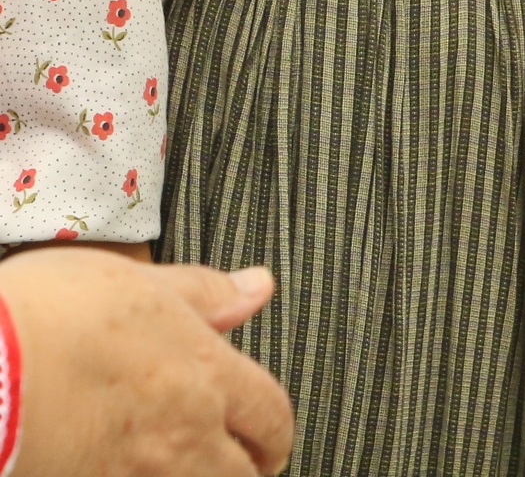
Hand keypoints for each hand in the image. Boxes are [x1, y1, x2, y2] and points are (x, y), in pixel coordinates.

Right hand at [2, 246, 293, 475]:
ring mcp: (133, 476)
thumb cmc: (38, 316)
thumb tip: (257, 286)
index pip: (271, 414)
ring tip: (182, 469)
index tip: (268, 437)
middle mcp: (180, 434)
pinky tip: (122, 473)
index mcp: (202, 374)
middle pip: (243, 474)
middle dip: (245, 470)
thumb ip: (202, 292)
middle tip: (235, 464)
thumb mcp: (130, 280)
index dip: (274, 430)